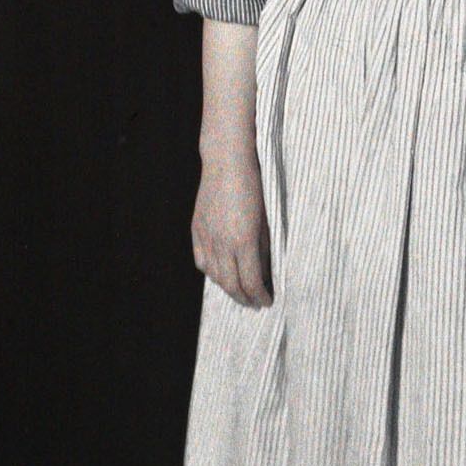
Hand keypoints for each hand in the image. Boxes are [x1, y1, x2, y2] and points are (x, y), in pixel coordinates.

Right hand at [192, 144, 272, 306]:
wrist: (227, 162)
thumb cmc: (255, 188)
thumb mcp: (267, 220)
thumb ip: (265, 248)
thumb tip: (266, 272)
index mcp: (244, 241)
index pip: (251, 281)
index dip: (260, 295)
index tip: (268, 301)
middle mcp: (223, 243)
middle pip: (231, 284)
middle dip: (245, 298)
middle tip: (255, 303)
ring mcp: (206, 237)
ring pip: (215, 276)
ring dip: (228, 288)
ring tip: (240, 292)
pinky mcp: (197, 230)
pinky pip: (202, 262)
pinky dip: (212, 273)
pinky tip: (221, 275)